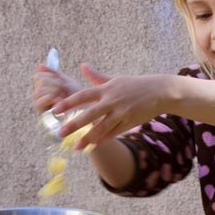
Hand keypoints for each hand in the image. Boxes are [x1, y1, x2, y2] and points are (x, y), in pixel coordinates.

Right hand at [32, 64, 82, 112]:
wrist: (86, 110)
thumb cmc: (77, 97)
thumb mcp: (66, 82)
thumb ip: (54, 74)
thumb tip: (40, 66)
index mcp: (43, 88)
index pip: (38, 76)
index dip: (51, 76)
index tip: (62, 82)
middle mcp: (38, 97)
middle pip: (39, 81)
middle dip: (55, 83)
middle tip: (64, 90)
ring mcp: (40, 106)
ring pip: (38, 90)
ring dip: (54, 90)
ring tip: (63, 96)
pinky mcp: (42, 115)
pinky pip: (39, 102)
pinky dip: (50, 99)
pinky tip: (61, 101)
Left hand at [52, 63, 169, 148]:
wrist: (159, 91)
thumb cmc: (135, 85)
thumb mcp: (116, 79)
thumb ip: (97, 77)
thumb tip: (82, 66)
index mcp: (106, 89)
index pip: (83, 96)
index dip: (68, 103)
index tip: (55, 109)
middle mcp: (112, 101)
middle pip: (90, 114)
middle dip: (74, 124)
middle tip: (60, 133)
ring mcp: (122, 113)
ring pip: (102, 128)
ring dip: (88, 139)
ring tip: (76, 148)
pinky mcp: (130, 122)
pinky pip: (115, 133)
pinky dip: (104, 139)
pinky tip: (94, 145)